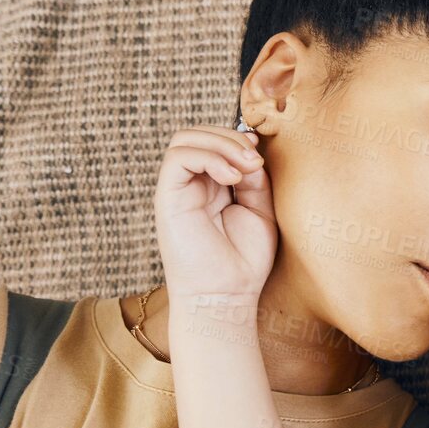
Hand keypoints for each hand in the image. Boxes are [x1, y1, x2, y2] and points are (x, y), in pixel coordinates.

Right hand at [152, 125, 274, 301]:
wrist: (226, 293)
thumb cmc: (244, 259)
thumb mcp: (260, 210)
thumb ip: (255, 180)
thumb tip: (250, 151)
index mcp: (212, 185)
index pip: (214, 141)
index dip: (237, 138)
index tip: (261, 153)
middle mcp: (192, 183)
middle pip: (198, 134)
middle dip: (231, 137)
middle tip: (255, 161)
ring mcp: (178, 189)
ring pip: (185, 139)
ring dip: (221, 144)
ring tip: (245, 168)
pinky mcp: (167, 198)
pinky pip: (178, 158)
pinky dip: (209, 157)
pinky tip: (232, 178)